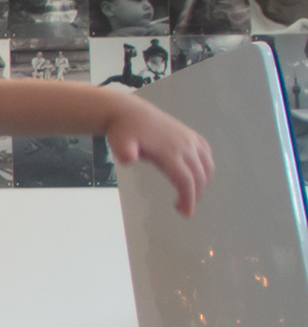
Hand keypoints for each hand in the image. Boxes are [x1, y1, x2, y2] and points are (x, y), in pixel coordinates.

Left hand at [106, 94, 212, 215]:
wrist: (130, 113)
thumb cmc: (124, 131)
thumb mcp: (120, 143)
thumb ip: (124, 153)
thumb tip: (128, 159)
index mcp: (170, 151)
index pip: (185, 180)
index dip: (188, 198)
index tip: (185, 213)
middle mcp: (185, 145)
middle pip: (199, 176)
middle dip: (194, 195)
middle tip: (182, 209)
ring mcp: (191, 139)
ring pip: (207, 166)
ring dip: (203, 184)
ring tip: (188, 195)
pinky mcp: (192, 136)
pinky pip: (206, 154)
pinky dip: (206, 169)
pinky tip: (196, 176)